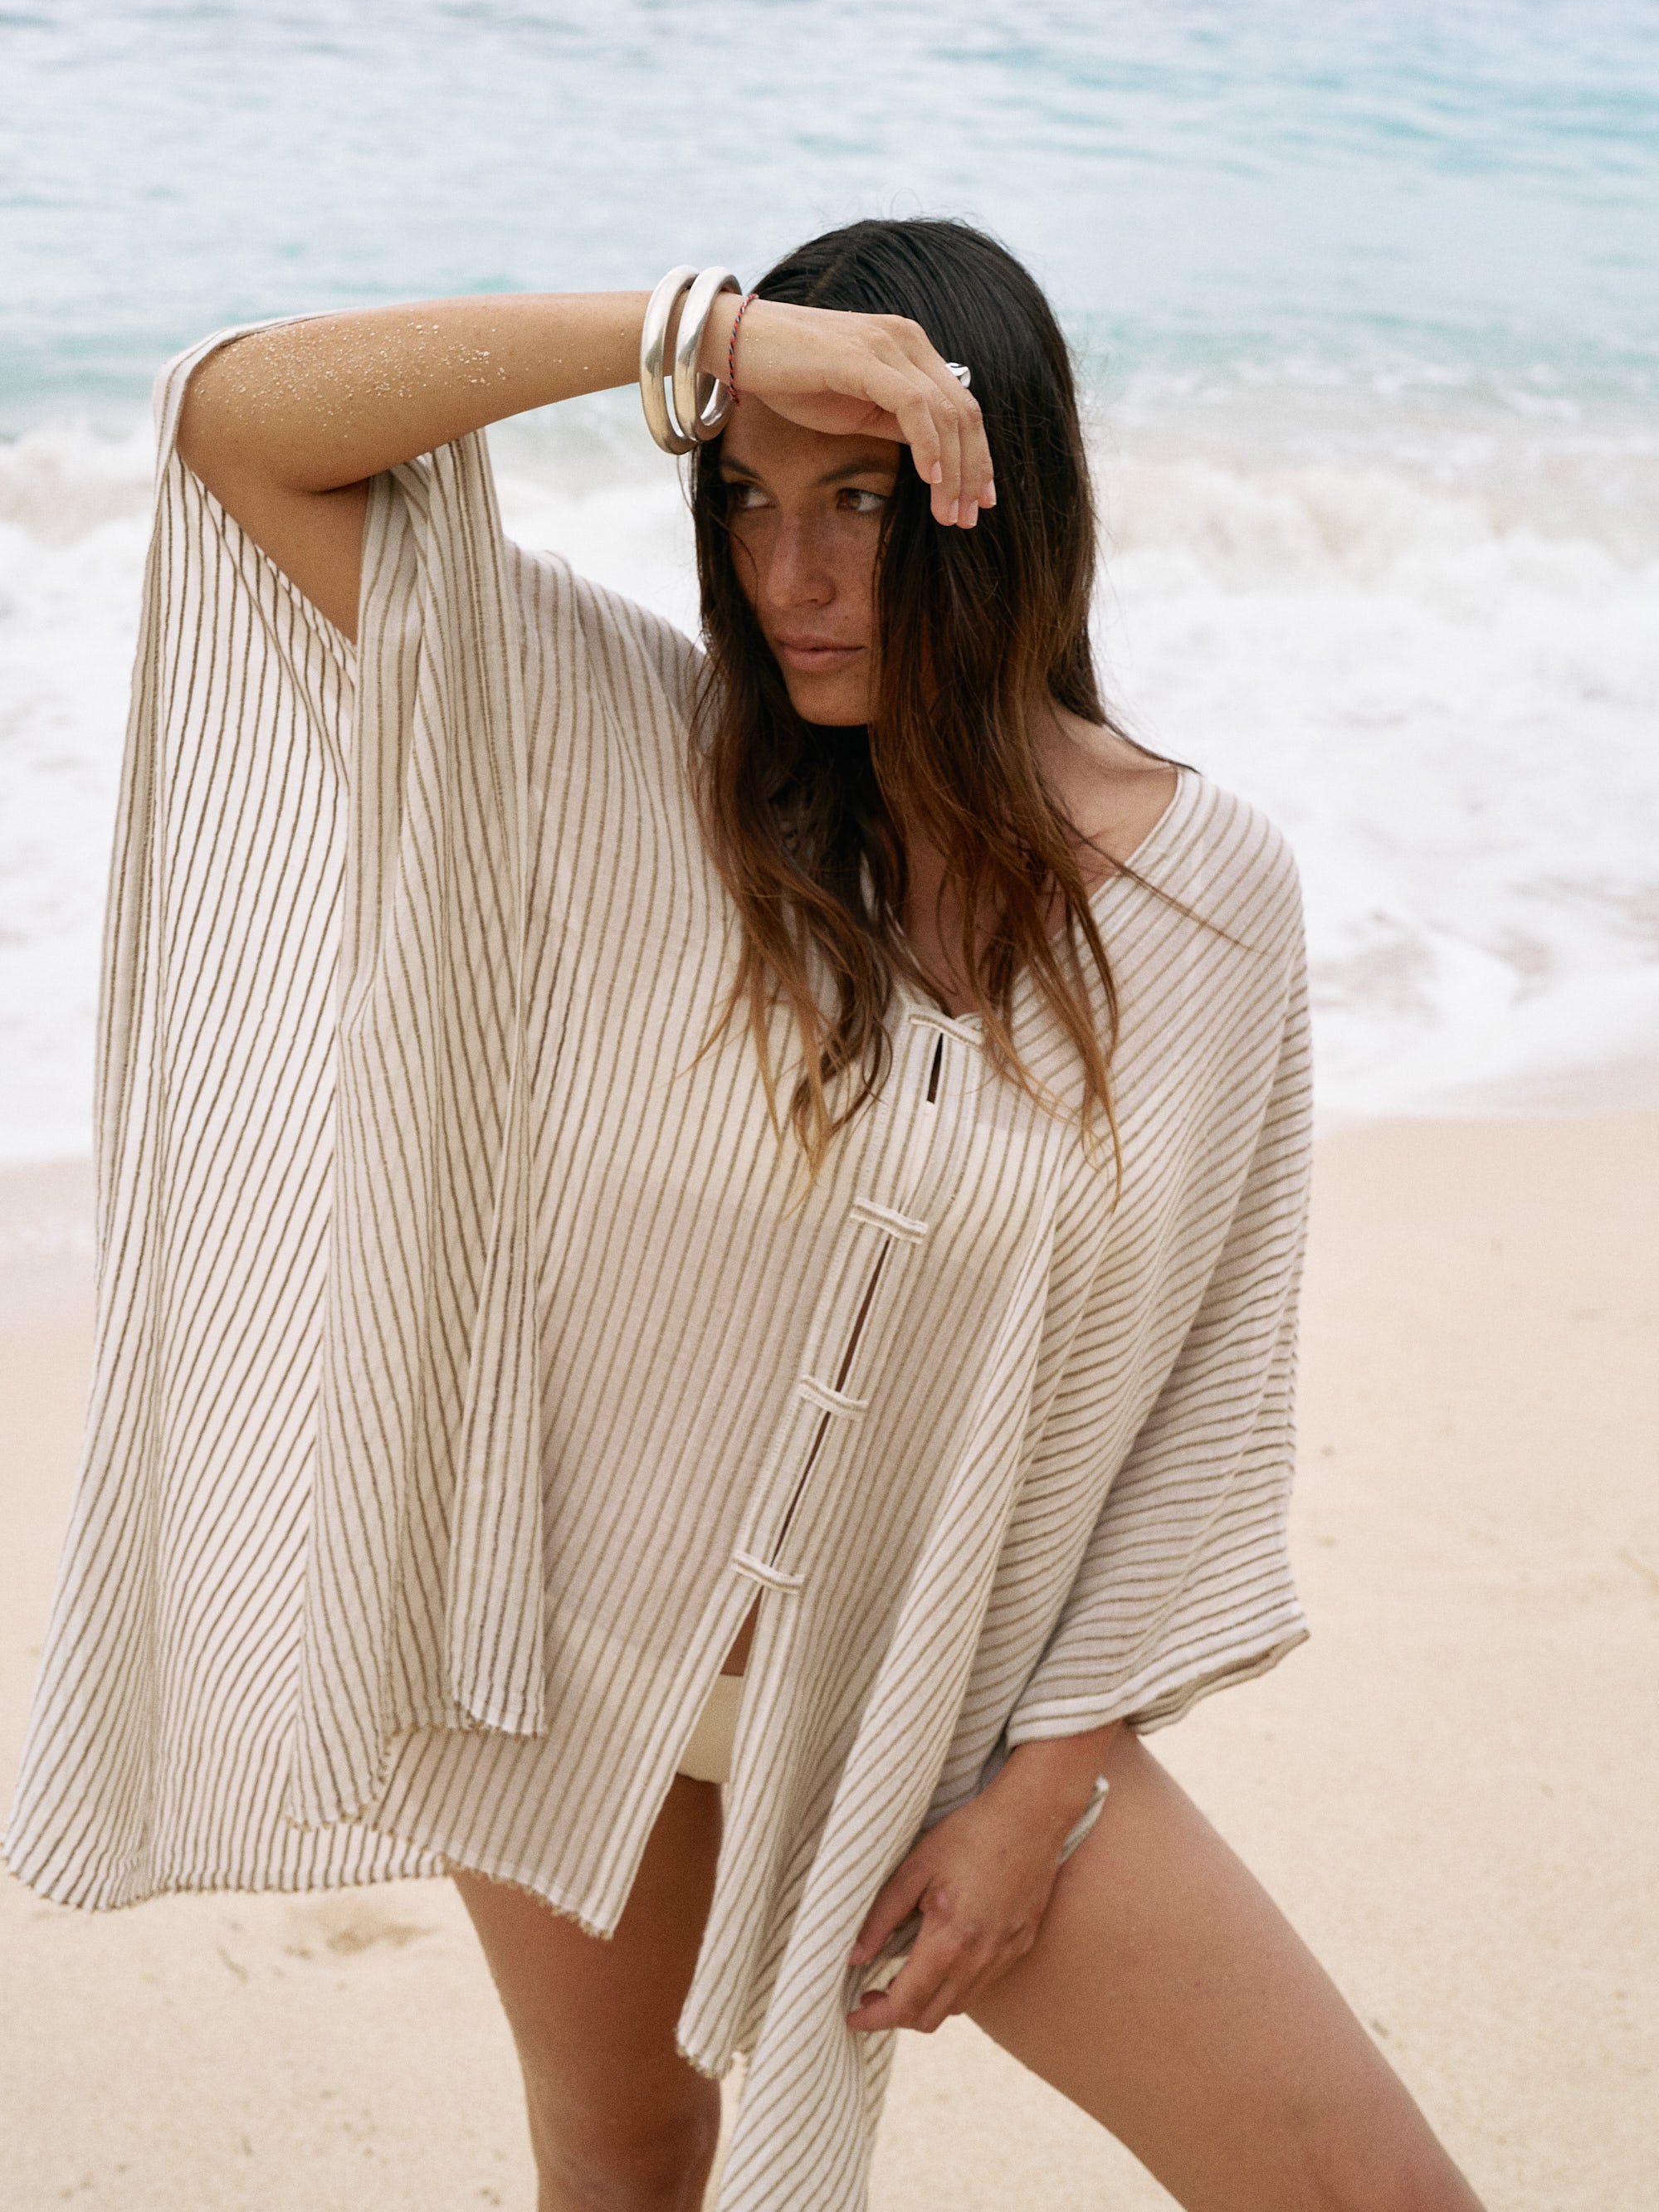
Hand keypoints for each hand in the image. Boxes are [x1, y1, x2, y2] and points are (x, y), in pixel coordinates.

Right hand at [701, 296, 994, 529]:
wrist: (736, 344)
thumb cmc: (790, 378)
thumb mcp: (855, 410)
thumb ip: (896, 424)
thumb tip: (934, 455)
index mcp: (910, 350)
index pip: (961, 408)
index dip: (976, 458)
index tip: (978, 503)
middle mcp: (908, 341)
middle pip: (963, 413)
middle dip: (971, 471)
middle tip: (968, 519)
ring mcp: (888, 345)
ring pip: (944, 413)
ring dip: (952, 470)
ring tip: (949, 513)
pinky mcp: (863, 356)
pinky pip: (912, 405)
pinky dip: (927, 444)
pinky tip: (929, 479)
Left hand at [845, 1727, 1117, 2034]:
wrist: (1031, 1817)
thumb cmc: (970, 1835)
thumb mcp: (916, 1868)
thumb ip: (882, 1916)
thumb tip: (854, 1956)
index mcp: (950, 1941)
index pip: (905, 2004)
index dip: (874, 2018)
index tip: (851, 2017)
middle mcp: (980, 1960)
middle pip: (930, 2017)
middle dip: (895, 2016)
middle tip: (870, 1994)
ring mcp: (1004, 1957)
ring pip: (957, 2006)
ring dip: (925, 2003)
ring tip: (901, 1980)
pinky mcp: (1020, 1947)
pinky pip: (982, 1986)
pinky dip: (953, 1988)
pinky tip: (940, 1962)